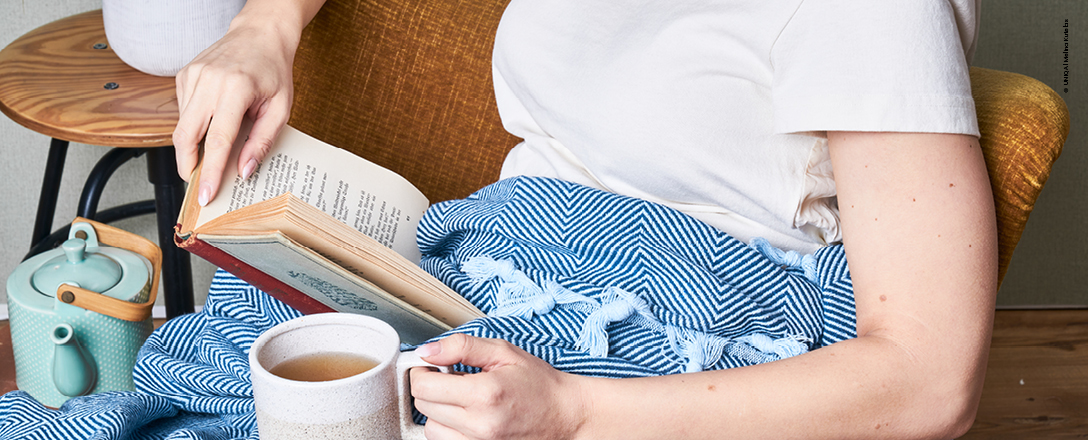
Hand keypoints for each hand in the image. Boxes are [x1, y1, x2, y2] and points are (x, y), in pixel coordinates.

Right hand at [172, 15, 297, 205]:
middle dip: (188, 166)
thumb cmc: (274, 70)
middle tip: (197, 185)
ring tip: (207, 160)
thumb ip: (262, 141)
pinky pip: (183, 111)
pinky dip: (193, 126)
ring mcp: (192, 76)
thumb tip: (245, 170)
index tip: (205, 194)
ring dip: (191, 148)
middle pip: (186, 136)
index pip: (218, 140)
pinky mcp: (184, 75)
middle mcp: (209, 81)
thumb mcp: (281, 108)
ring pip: (181, 126)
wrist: (260, 34)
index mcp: (236, 88)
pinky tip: (210, 124)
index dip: (210, 171)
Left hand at [410, 334, 587, 439]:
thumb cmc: (540, 384)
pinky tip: (467, 415)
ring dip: (439, 411)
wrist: (567, 416)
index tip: (432, 365)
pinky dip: (450, 428)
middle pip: (424, 407)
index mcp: (484, 395)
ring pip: (431, 428)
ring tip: (462, 399)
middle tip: (451, 378)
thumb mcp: (504, 353)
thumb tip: (428, 351)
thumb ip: (462, 347)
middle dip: (431, 388)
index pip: (424, 387)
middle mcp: (479, 425)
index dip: (423, 371)